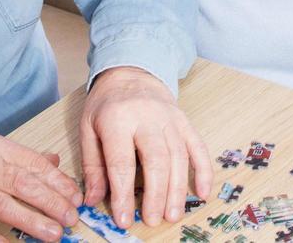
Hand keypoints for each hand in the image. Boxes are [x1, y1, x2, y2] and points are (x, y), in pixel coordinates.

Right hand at [0, 132, 81, 242]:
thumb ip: (16, 156)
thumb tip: (53, 161)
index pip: (32, 163)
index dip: (58, 181)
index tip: (76, 196)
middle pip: (22, 183)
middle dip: (52, 202)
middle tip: (71, 218)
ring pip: (2, 206)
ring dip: (31, 222)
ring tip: (54, 234)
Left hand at [79, 66, 210, 229]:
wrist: (131, 71)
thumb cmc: (106, 105)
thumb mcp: (88, 129)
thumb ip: (92, 166)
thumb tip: (92, 201)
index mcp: (117, 119)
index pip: (121, 162)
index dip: (123, 194)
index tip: (124, 219)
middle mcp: (146, 118)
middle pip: (156, 160)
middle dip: (156, 194)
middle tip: (153, 220)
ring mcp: (169, 119)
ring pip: (179, 156)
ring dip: (178, 189)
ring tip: (172, 216)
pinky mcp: (185, 121)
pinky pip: (198, 147)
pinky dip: (204, 171)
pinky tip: (202, 193)